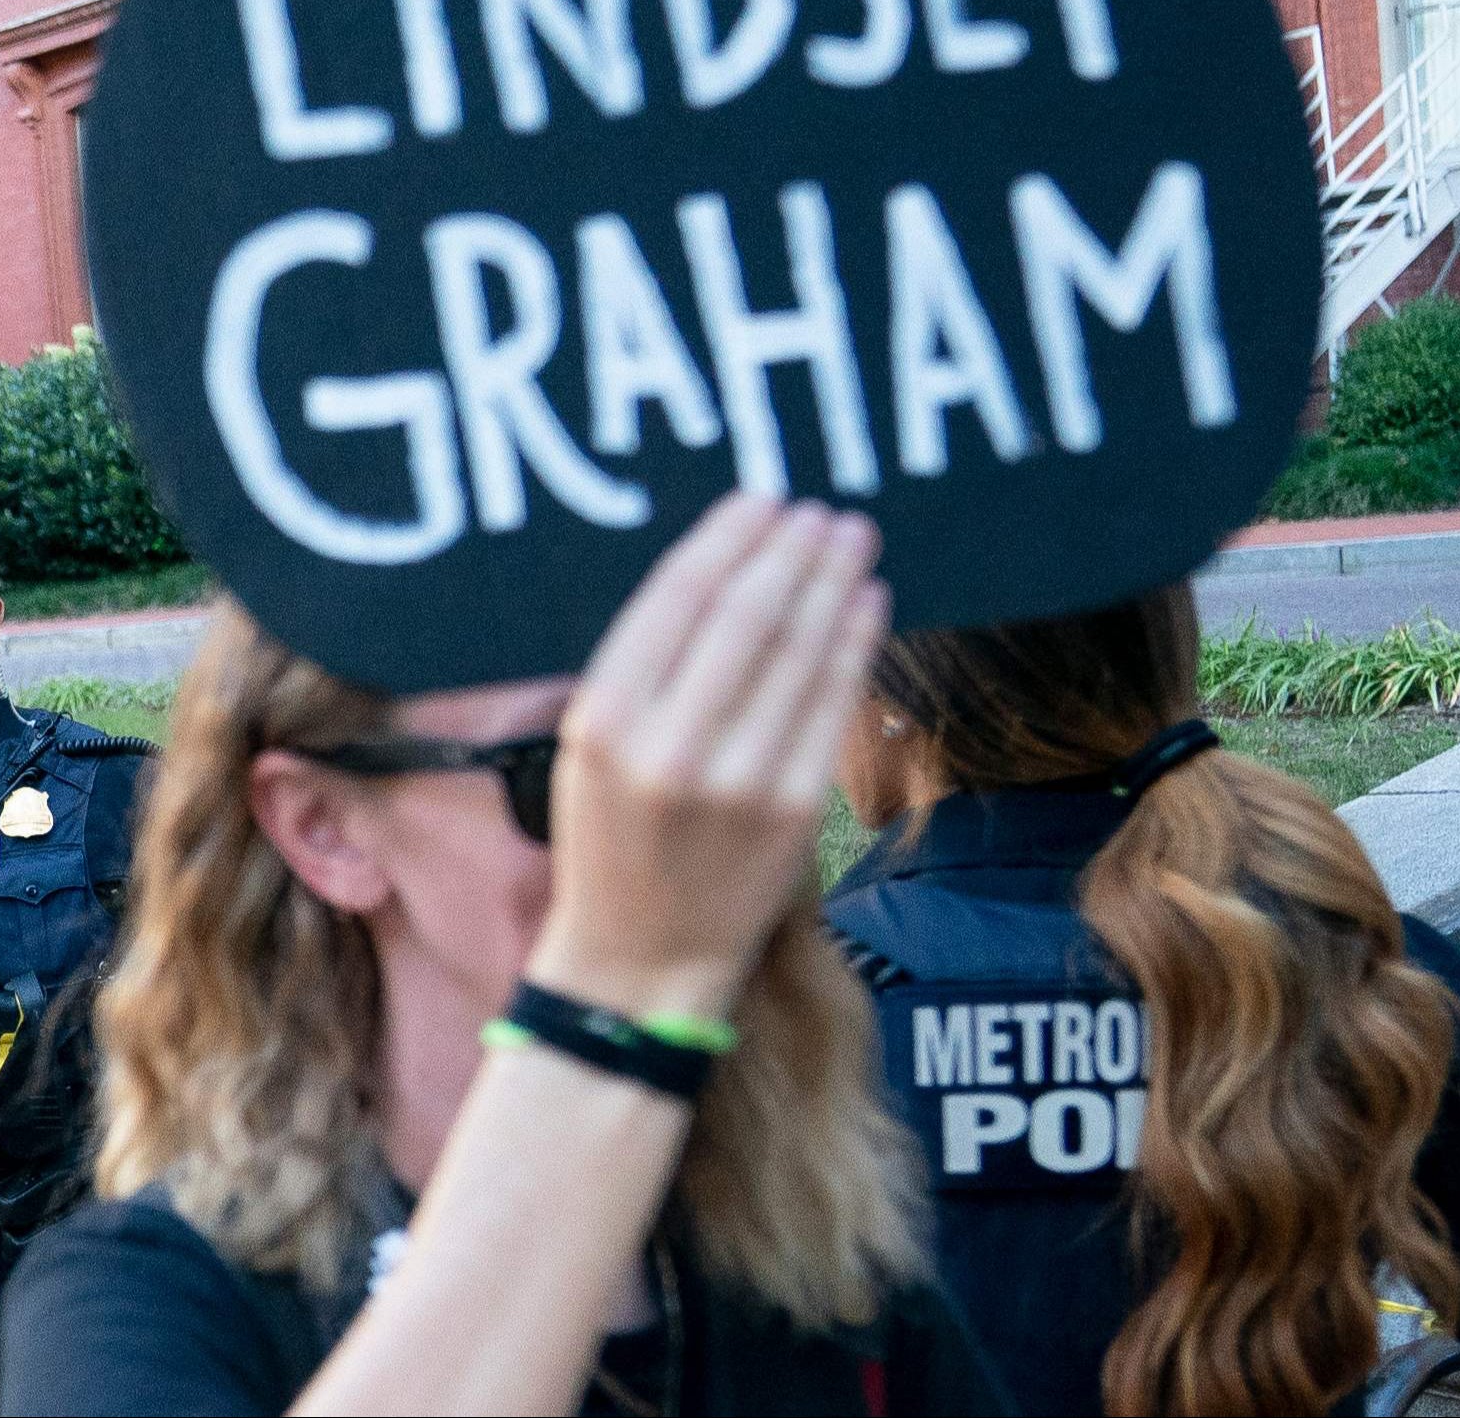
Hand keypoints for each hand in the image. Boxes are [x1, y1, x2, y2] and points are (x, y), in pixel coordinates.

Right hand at [531, 493, 886, 1021]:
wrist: (640, 958)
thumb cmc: (613, 840)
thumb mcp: (592, 747)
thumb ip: (645, 668)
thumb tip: (725, 570)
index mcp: (607, 718)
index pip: (678, 599)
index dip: (729, 539)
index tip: (762, 501)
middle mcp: (671, 745)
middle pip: (745, 615)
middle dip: (791, 550)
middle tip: (821, 510)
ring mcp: (739, 780)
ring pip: (799, 652)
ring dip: (833, 583)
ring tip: (852, 538)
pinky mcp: (794, 810)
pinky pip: (832, 704)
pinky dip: (854, 643)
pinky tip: (866, 603)